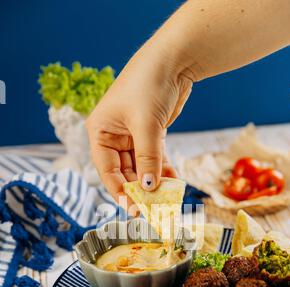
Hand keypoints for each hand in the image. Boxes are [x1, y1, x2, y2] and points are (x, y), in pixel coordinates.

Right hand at [86, 41, 192, 212]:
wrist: (174, 60)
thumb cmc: (149, 84)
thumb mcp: (146, 125)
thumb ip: (147, 159)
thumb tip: (148, 188)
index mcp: (100, 131)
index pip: (107, 170)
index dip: (120, 190)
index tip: (133, 207)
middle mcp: (113, 135)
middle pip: (125, 171)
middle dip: (139, 189)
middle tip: (153, 208)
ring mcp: (133, 136)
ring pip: (142, 168)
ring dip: (153, 182)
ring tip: (167, 199)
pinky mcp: (151, 134)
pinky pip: (155, 159)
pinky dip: (163, 170)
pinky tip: (174, 182)